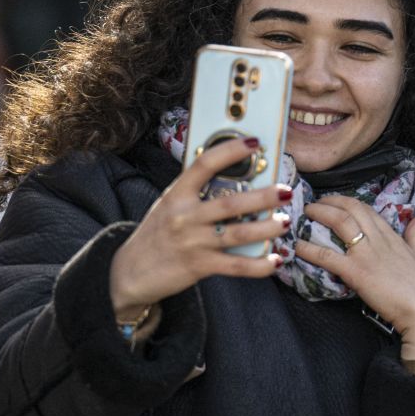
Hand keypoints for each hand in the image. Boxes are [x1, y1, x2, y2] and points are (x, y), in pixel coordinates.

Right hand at [109, 136, 292, 318]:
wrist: (129, 272)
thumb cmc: (157, 234)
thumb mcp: (169, 205)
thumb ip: (194, 193)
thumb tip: (235, 177)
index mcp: (177, 194)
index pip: (204, 164)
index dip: (230, 151)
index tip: (254, 143)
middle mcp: (184, 216)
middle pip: (230, 203)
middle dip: (263, 197)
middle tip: (285, 191)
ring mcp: (192, 242)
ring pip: (238, 234)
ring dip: (266, 229)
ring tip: (285, 222)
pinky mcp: (198, 266)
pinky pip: (235, 266)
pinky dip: (258, 266)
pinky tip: (275, 260)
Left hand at [294, 195, 414, 360]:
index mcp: (393, 237)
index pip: (367, 210)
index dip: (347, 202)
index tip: (334, 201)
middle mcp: (378, 240)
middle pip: (350, 209)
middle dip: (329, 202)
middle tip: (314, 204)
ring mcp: (366, 254)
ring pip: (339, 222)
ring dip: (319, 214)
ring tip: (304, 214)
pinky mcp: (356, 272)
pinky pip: (327, 255)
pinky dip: (310, 249)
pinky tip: (297, 247)